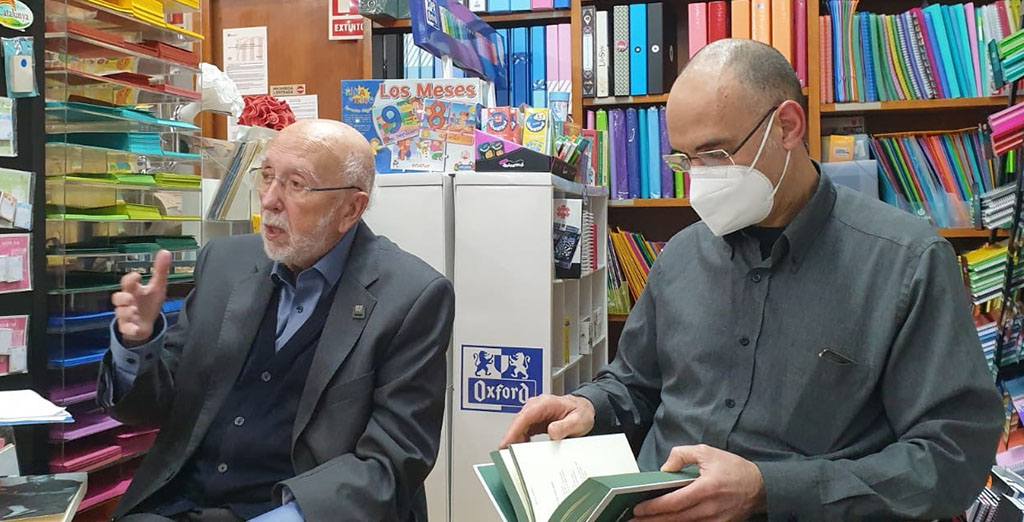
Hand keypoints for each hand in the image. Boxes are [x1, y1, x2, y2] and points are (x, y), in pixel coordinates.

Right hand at [112, 250, 170, 343]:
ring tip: (134, 311)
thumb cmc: (149, 303)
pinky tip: (136, 328)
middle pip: (117, 297)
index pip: (126, 282)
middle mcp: (127, 302)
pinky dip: (130, 329)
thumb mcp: (157, 287)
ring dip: (126, 312)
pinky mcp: (128, 328)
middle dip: (122, 297)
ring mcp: (126, 315)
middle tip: (131, 298)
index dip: (130, 279)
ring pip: (120, 313)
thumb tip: (165, 251)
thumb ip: (160, 270)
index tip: (137, 276)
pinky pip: (125, 329)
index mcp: (133, 290)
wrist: (146, 324)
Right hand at [499, 394, 594, 447]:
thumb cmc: (581, 412)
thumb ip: (564, 426)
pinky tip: (523, 450)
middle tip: (508, 456)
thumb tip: (552, 432)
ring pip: (519, 427)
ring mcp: (534, 413)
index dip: (513, 431)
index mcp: (545, 403)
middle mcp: (536, 406)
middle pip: (518, 423)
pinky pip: (524, 430)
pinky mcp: (534, 420)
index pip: (524, 416)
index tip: (505, 443)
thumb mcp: (578, 421)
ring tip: (515, 456)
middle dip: (511, 439)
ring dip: (516, 441)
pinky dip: (521, 441)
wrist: (584, 409)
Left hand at [631, 444, 765, 521]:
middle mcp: (710, 508)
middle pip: (675, 518)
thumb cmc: (733, 469)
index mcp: (707, 488)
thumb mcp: (707, 452)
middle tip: (634, 520)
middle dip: (652, 520)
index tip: (639, 508)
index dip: (654, 507)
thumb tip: (665, 468)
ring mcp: (716, 520)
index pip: (674, 501)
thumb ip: (683, 455)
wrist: (760, 487)